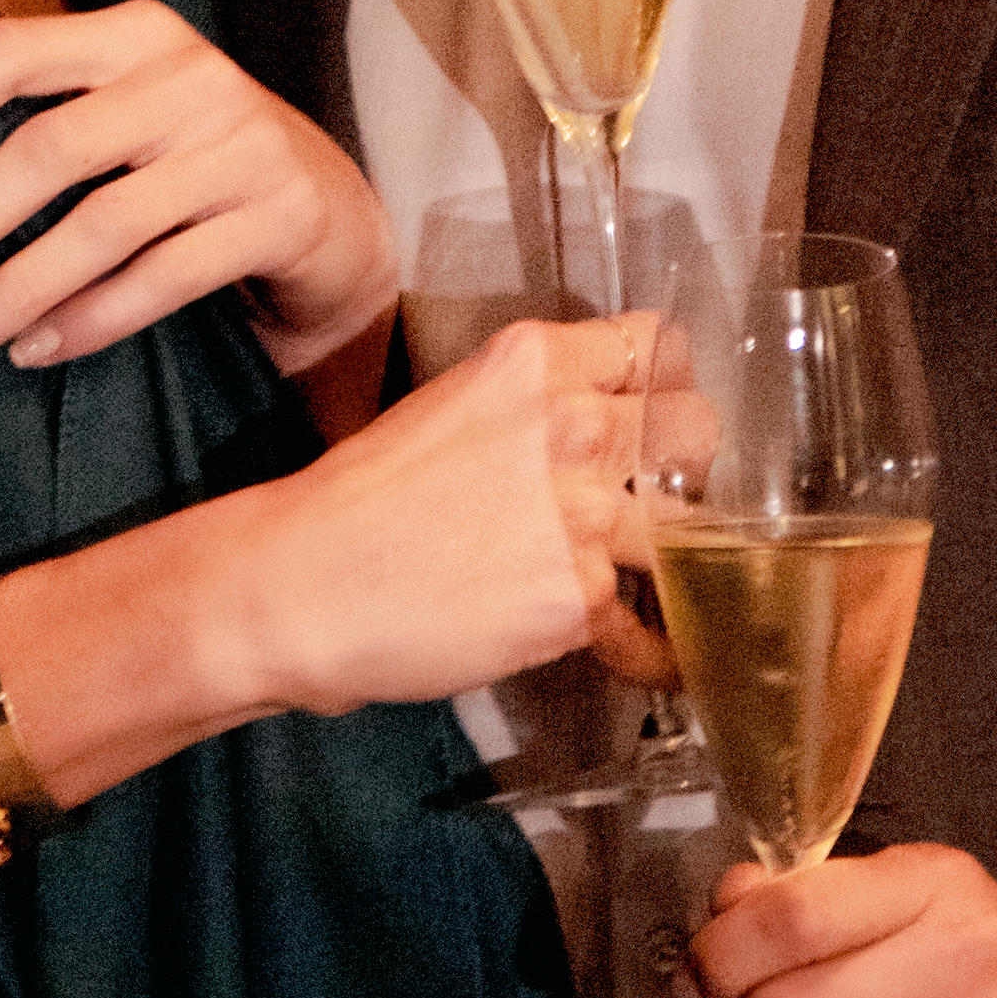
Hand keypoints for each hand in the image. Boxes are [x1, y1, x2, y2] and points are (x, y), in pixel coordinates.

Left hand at [0, 1, 401, 381]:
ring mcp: (243, 146)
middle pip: (51, 147)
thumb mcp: (131, 115)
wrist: (336, 218)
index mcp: (137, 35)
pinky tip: (35, 351)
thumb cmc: (196, 167)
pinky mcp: (280, 218)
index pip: (11, 51)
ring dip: (14, 291)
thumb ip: (48, 119)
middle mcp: (192, 78)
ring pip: (103, 224)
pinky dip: (88, 321)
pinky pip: (163, 279)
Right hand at [224, 316, 649, 721]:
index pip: (653, 345)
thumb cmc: (357, 503)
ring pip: (686, 529)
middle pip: (694, 427)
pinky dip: (634, 645)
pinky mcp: (579, 598)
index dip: (664, 382)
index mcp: (533, 364)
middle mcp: (571, 427)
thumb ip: (531, 409)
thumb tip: (594, 433)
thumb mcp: (449, 409)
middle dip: (685, 463)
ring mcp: (583, 515)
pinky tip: (623, 652)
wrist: (302, 588)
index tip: (659, 411)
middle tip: (660, 493)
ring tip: (644, 583)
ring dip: (667, 559)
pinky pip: (640, 622)